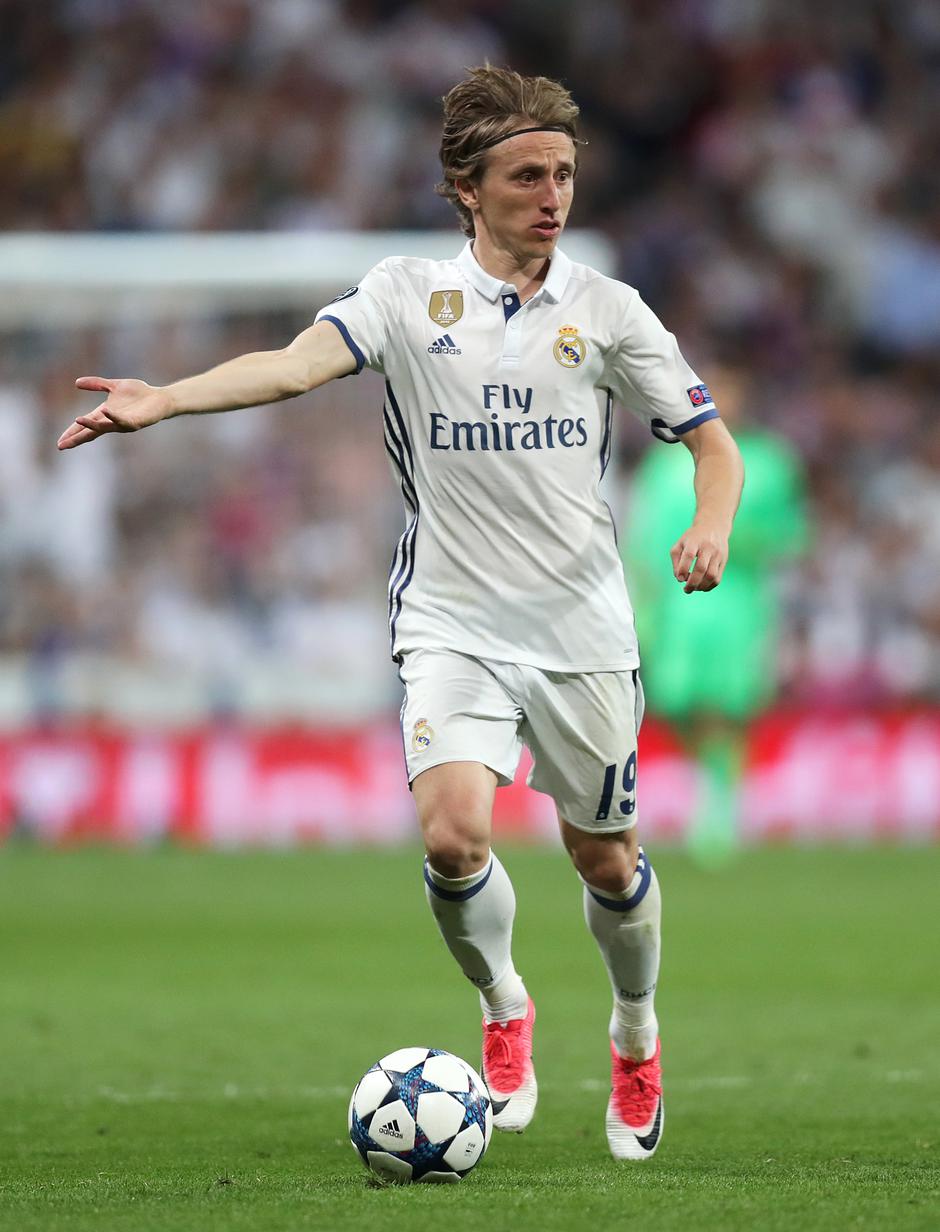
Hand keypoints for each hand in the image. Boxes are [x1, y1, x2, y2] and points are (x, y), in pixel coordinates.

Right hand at [57, 377, 172, 449]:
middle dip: (77, 438)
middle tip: (62, 445)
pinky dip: (113, 416)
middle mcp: (112, 422)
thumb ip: (96, 384)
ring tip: (77, 420)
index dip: (73, 432)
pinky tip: (105, 411)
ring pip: (104, 427)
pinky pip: (122, 420)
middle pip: (91, 432)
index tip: (60, 442)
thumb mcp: (113, 386)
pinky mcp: (135, 422)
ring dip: (91, 424)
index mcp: (104, 414)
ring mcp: (123, 423)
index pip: (85, 425)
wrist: (160, 398)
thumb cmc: (139, 394)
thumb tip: (76, 383)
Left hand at [669, 521, 728, 592]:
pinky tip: (701, 587)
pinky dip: (709, 586)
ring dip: (701, 586)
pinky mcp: (724, 561)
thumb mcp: (680, 544)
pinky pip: (717, 578)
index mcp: (694, 541)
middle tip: (686, 590)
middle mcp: (708, 547)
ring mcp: (717, 554)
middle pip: (701, 568)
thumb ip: (676, 561)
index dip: (683, 569)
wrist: (713, 526)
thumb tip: (679, 578)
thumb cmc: (692, 538)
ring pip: (711, 575)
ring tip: (693, 588)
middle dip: (692, 583)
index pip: (689, 555)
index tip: (680, 579)